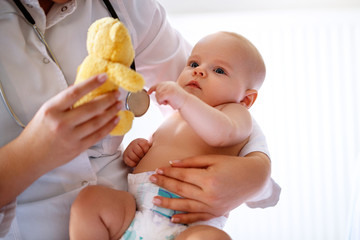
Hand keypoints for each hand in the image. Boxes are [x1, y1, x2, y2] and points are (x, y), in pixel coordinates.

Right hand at [19, 73, 121, 170]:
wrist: (30, 156)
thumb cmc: (38, 131)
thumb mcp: (46, 110)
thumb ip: (64, 101)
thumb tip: (82, 87)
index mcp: (52, 110)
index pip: (74, 93)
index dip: (91, 83)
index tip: (104, 77)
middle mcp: (62, 123)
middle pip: (91, 108)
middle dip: (108, 99)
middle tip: (117, 93)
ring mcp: (71, 137)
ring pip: (97, 122)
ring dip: (111, 112)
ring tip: (119, 104)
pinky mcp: (78, 148)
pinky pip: (97, 135)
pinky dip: (108, 126)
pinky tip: (115, 119)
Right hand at [123, 138, 151, 166]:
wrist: (136, 151)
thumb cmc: (145, 150)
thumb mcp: (149, 147)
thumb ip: (153, 147)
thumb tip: (162, 148)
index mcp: (140, 141)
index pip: (144, 145)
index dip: (146, 150)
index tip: (146, 152)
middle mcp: (133, 144)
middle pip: (138, 151)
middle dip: (142, 156)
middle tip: (143, 156)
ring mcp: (128, 150)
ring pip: (133, 156)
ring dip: (138, 160)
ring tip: (140, 159)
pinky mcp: (125, 156)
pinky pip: (129, 161)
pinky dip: (133, 163)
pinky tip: (136, 162)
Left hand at [148, 82, 187, 108]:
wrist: (186, 103)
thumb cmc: (179, 100)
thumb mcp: (171, 93)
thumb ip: (165, 91)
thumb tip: (156, 92)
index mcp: (170, 83)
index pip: (158, 85)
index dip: (152, 89)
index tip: (148, 92)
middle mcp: (169, 84)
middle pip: (157, 90)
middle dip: (158, 97)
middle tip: (165, 102)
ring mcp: (169, 88)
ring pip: (157, 95)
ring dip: (161, 101)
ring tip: (167, 102)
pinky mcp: (168, 92)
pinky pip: (159, 98)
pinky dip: (161, 102)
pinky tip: (166, 103)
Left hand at [149, 152, 270, 223]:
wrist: (253, 179)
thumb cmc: (233, 165)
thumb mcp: (213, 159)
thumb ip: (192, 162)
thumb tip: (172, 164)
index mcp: (209, 179)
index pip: (183, 176)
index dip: (168, 173)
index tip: (157, 170)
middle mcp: (210, 195)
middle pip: (181, 189)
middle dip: (164, 184)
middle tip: (151, 180)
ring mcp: (213, 206)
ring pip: (186, 206)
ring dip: (168, 204)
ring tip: (154, 201)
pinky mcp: (216, 213)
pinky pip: (197, 218)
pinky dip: (185, 218)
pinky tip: (172, 218)